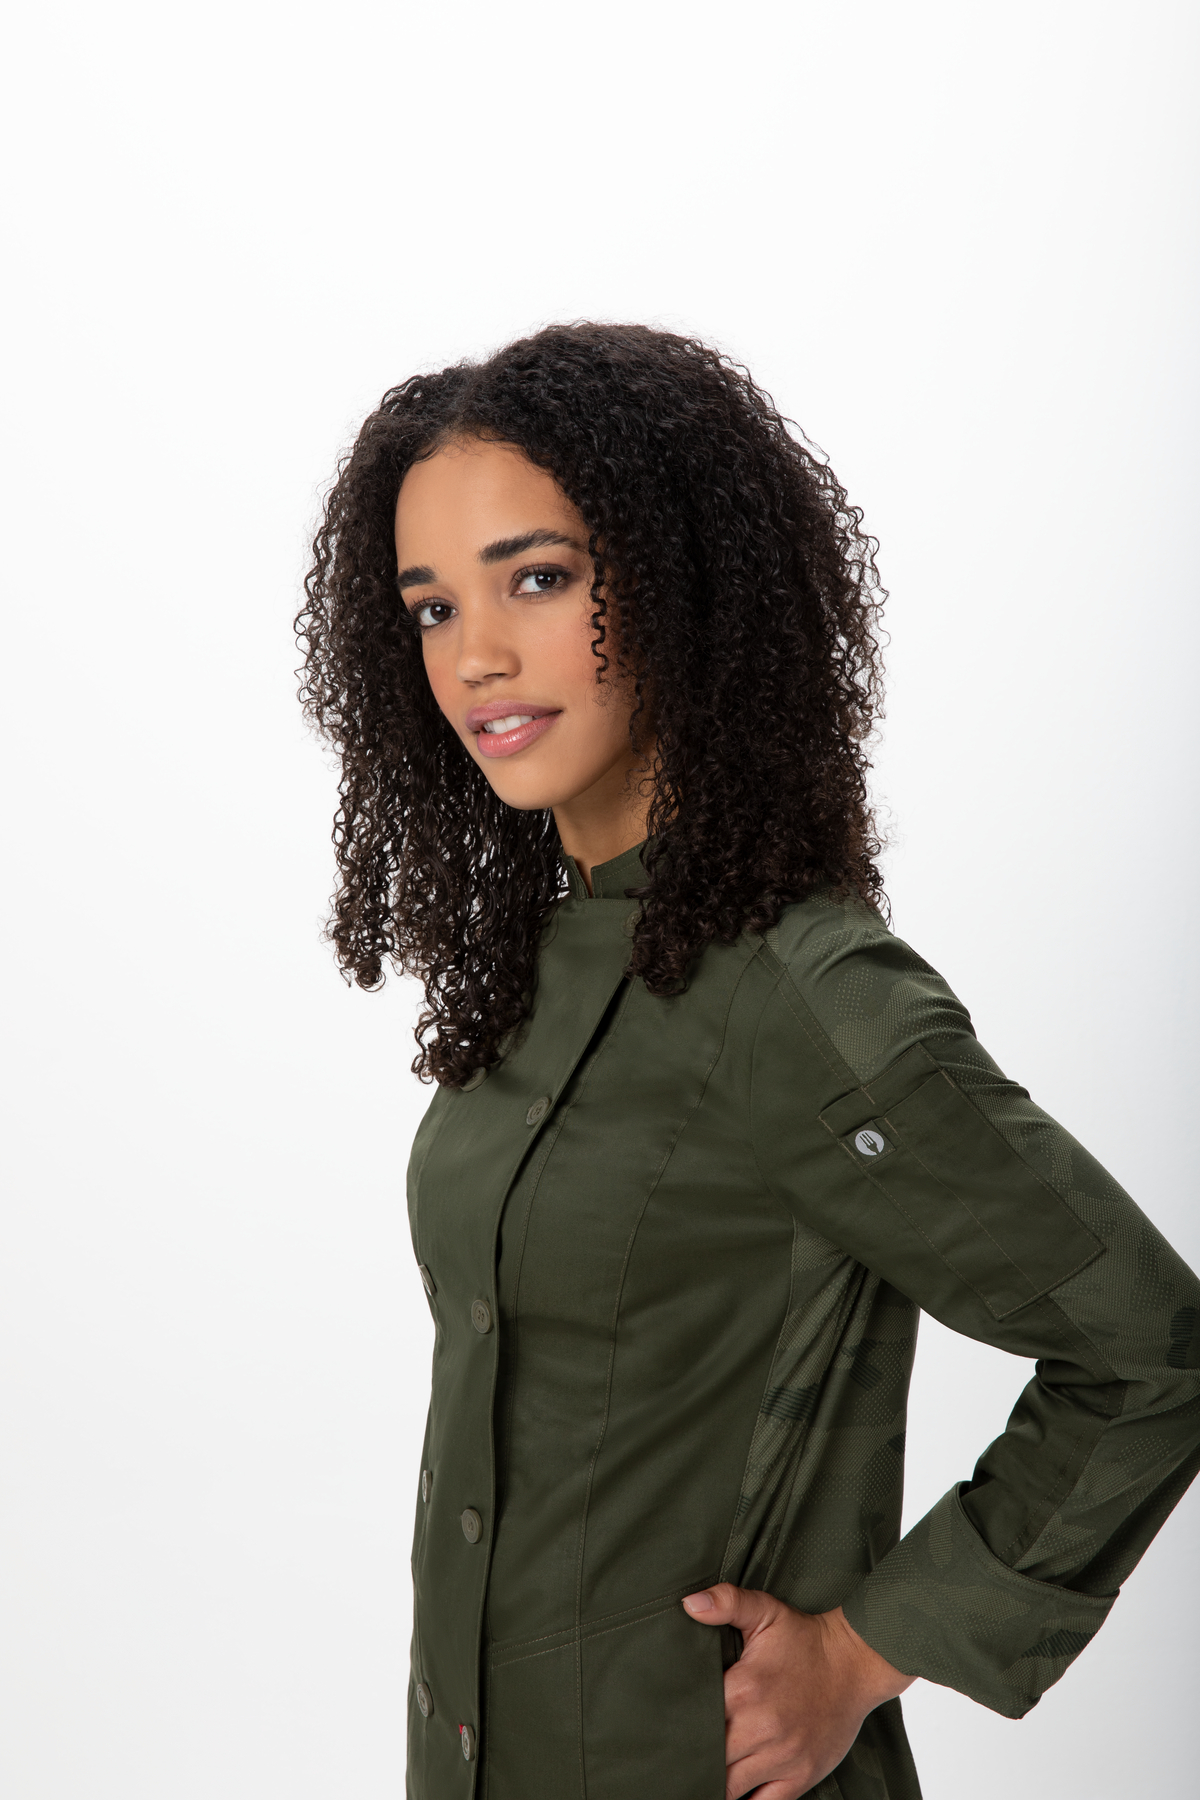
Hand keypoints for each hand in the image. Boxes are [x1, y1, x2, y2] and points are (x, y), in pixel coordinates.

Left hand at [682, 1584, 913, 1799]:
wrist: (856, 1662)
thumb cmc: (805, 1639)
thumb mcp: (765, 1611)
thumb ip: (726, 1602)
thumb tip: (689, 1603)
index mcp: (743, 1689)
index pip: (694, 1720)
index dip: (678, 1726)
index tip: (668, 1728)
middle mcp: (760, 1728)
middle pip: (709, 1758)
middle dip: (694, 1756)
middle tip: (680, 1754)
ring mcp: (782, 1757)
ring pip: (730, 1787)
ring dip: (715, 1781)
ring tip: (701, 1773)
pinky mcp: (800, 1775)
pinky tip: (734, 1790)